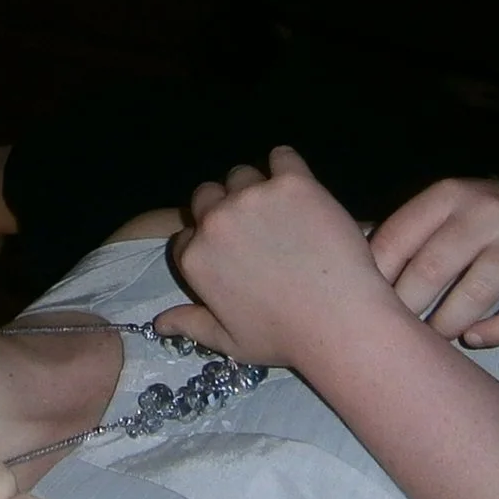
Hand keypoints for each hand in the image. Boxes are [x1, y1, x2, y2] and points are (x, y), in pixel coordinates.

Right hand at [154, 148, 392, 365]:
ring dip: (254, 187)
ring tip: (280, 209)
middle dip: (223, 208)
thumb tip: (159, 323)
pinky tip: (299, 187)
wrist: (340, 321)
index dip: (206, 242)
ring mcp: (253, 198)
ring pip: (242, 175)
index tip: (231, 252)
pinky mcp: (292, 182)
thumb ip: (191, 325)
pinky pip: (282, 157)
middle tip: (255, 228)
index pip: (185, 235)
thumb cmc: (285, 337)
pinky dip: (287, 167)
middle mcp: (215, 222)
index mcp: (196, 258)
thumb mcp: (230, 341)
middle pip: (206, 195)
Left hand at [366, 175, 498, 348]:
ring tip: (432, 339)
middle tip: (393, 332)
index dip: (373, 278)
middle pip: (431, 269)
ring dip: (446, 325)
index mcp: (447, 196)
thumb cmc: (484, 220)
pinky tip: (476, 339)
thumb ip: (403, 234)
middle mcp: (484, 211)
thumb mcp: (445, 211)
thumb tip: (338, 262)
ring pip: (474, 295)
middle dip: (406, 308)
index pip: (397, 239)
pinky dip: (495, 333)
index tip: (358, 305)